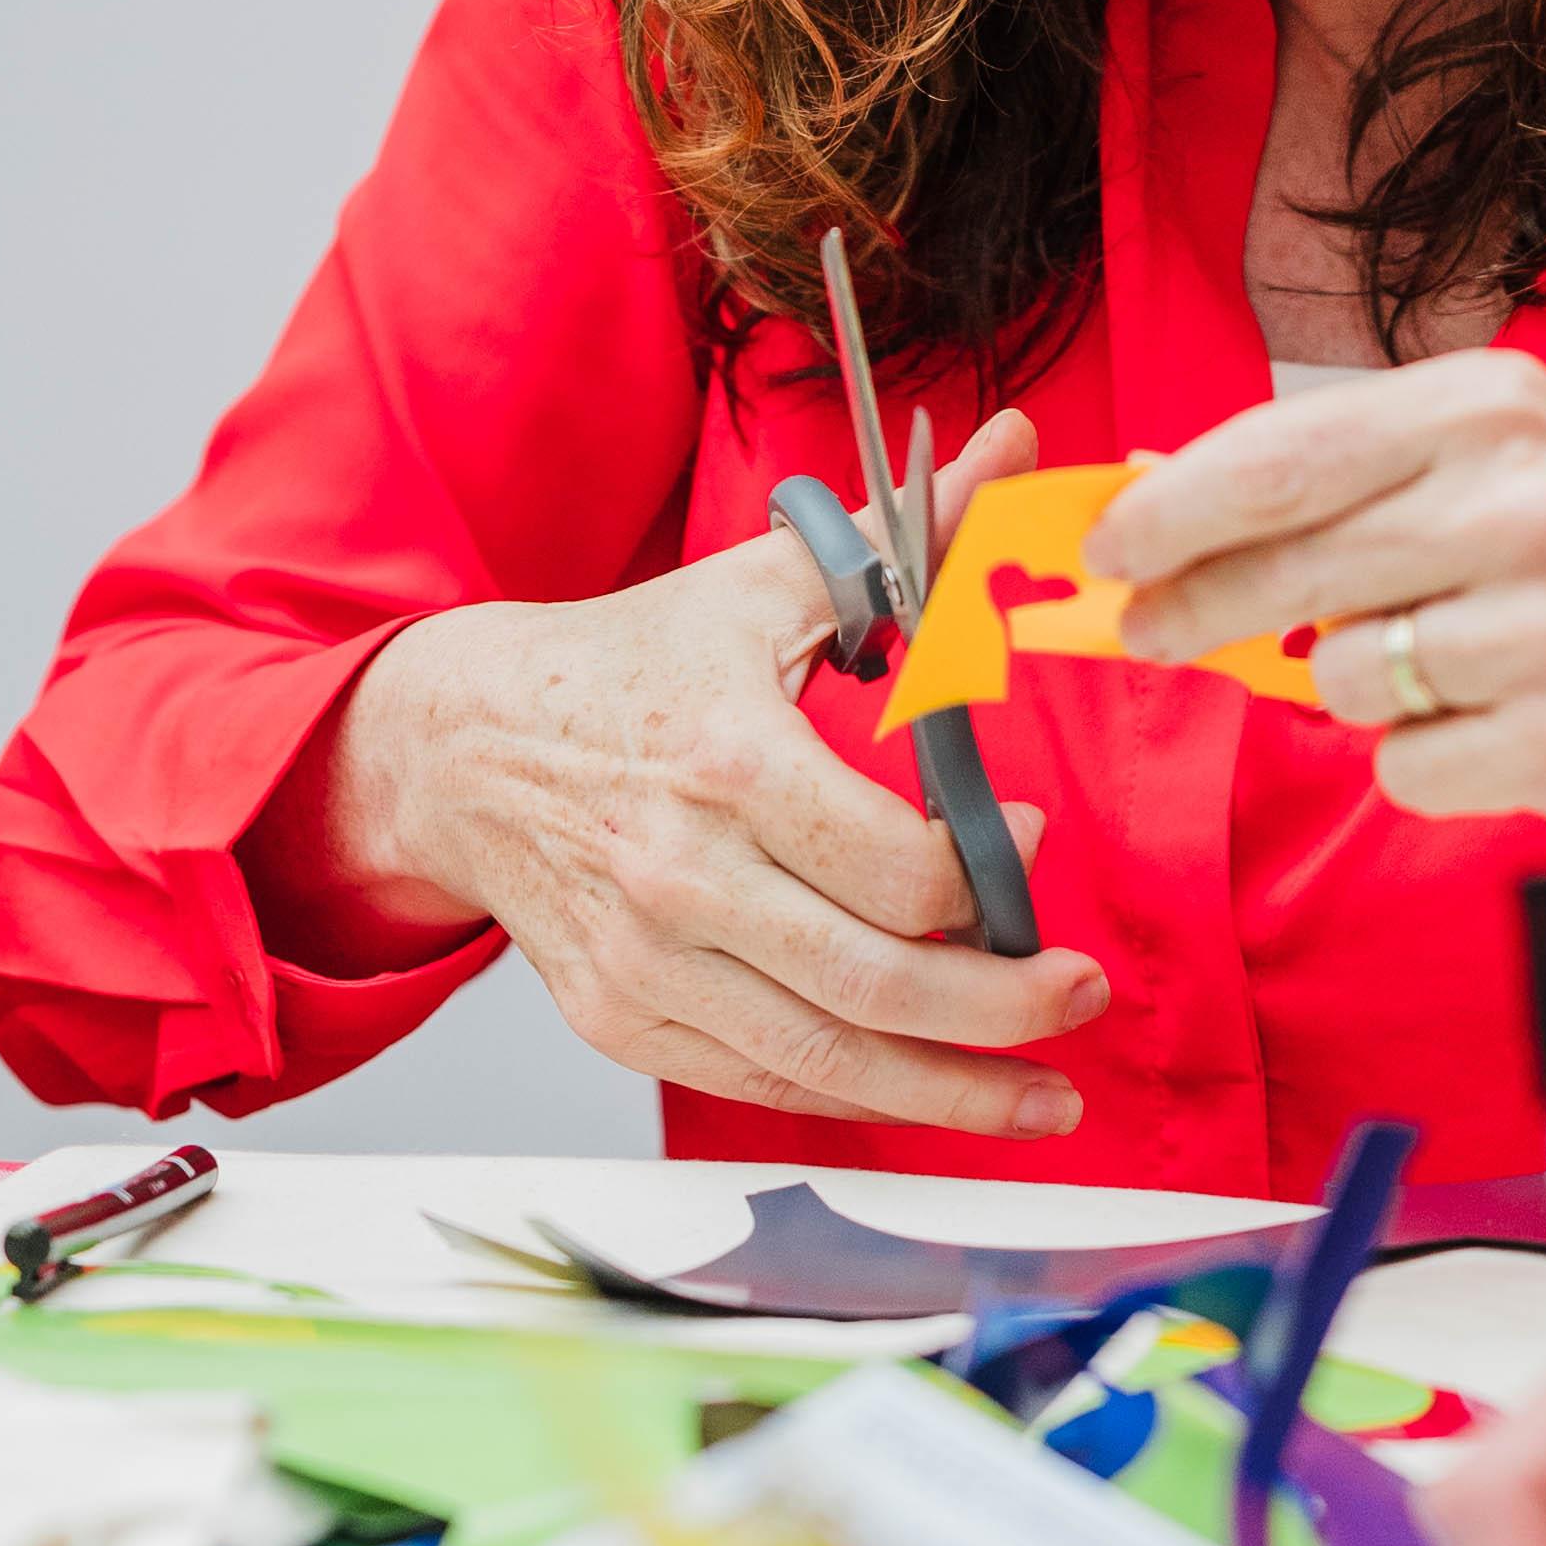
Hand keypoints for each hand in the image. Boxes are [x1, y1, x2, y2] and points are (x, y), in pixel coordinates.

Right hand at [283, 406, 1115, 1136]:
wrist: (467, 746)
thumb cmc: (634, 666)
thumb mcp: (767, 584)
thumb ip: (912, 534)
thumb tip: (1020, 449)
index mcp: (728, 762)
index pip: (894, 866)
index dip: (988, 876)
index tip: (1033, 846)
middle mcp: (681, 876)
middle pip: (876, 985)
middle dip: (1003, 1011)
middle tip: (1078, 994)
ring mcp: (647, 963)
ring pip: (825, 1061)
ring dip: (950, 1092)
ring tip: (1042, 1096)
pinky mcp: (624, 1020)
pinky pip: (762, 1082)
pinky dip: (854, 1096)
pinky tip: (927, 1090)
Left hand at [1100, 352, 1545, 844]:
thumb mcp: (1509, 445)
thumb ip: (1353, 470)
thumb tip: (1163, 501)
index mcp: (1490, 409)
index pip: (1278, 458)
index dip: (1168, 511)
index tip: (1102, 548)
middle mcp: (1520, 504)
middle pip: (1284, 572)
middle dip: (1191, 607)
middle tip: (1146, 629)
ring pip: (1347, 683)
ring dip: (1363, 687)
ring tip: (1453, 660)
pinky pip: (1413, 771)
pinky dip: (1433, 759)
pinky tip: (1507, 721)